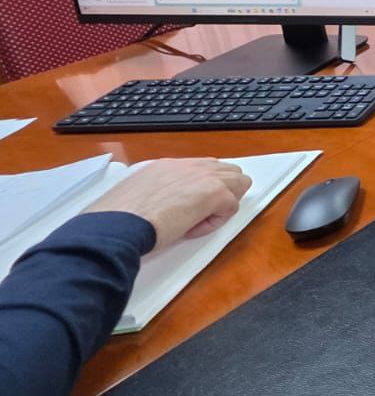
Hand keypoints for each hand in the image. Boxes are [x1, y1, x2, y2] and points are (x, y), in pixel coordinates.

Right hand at [84, 157, 251, 252]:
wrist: (116, 226)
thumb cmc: (118, 219)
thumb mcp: (137, 196)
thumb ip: (156, 194)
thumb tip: (163, 206)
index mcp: (166, 166)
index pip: (203, 168)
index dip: (203, 189)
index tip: (191, 206)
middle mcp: (187, 166)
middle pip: (228, 170)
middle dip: (222, 192)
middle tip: (200, 214)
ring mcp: (203, 176)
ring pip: (238, 182)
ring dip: (223, 203)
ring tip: (197, 221)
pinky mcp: (214, 193)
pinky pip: (231, 206)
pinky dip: (216, 222)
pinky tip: (192, 229)